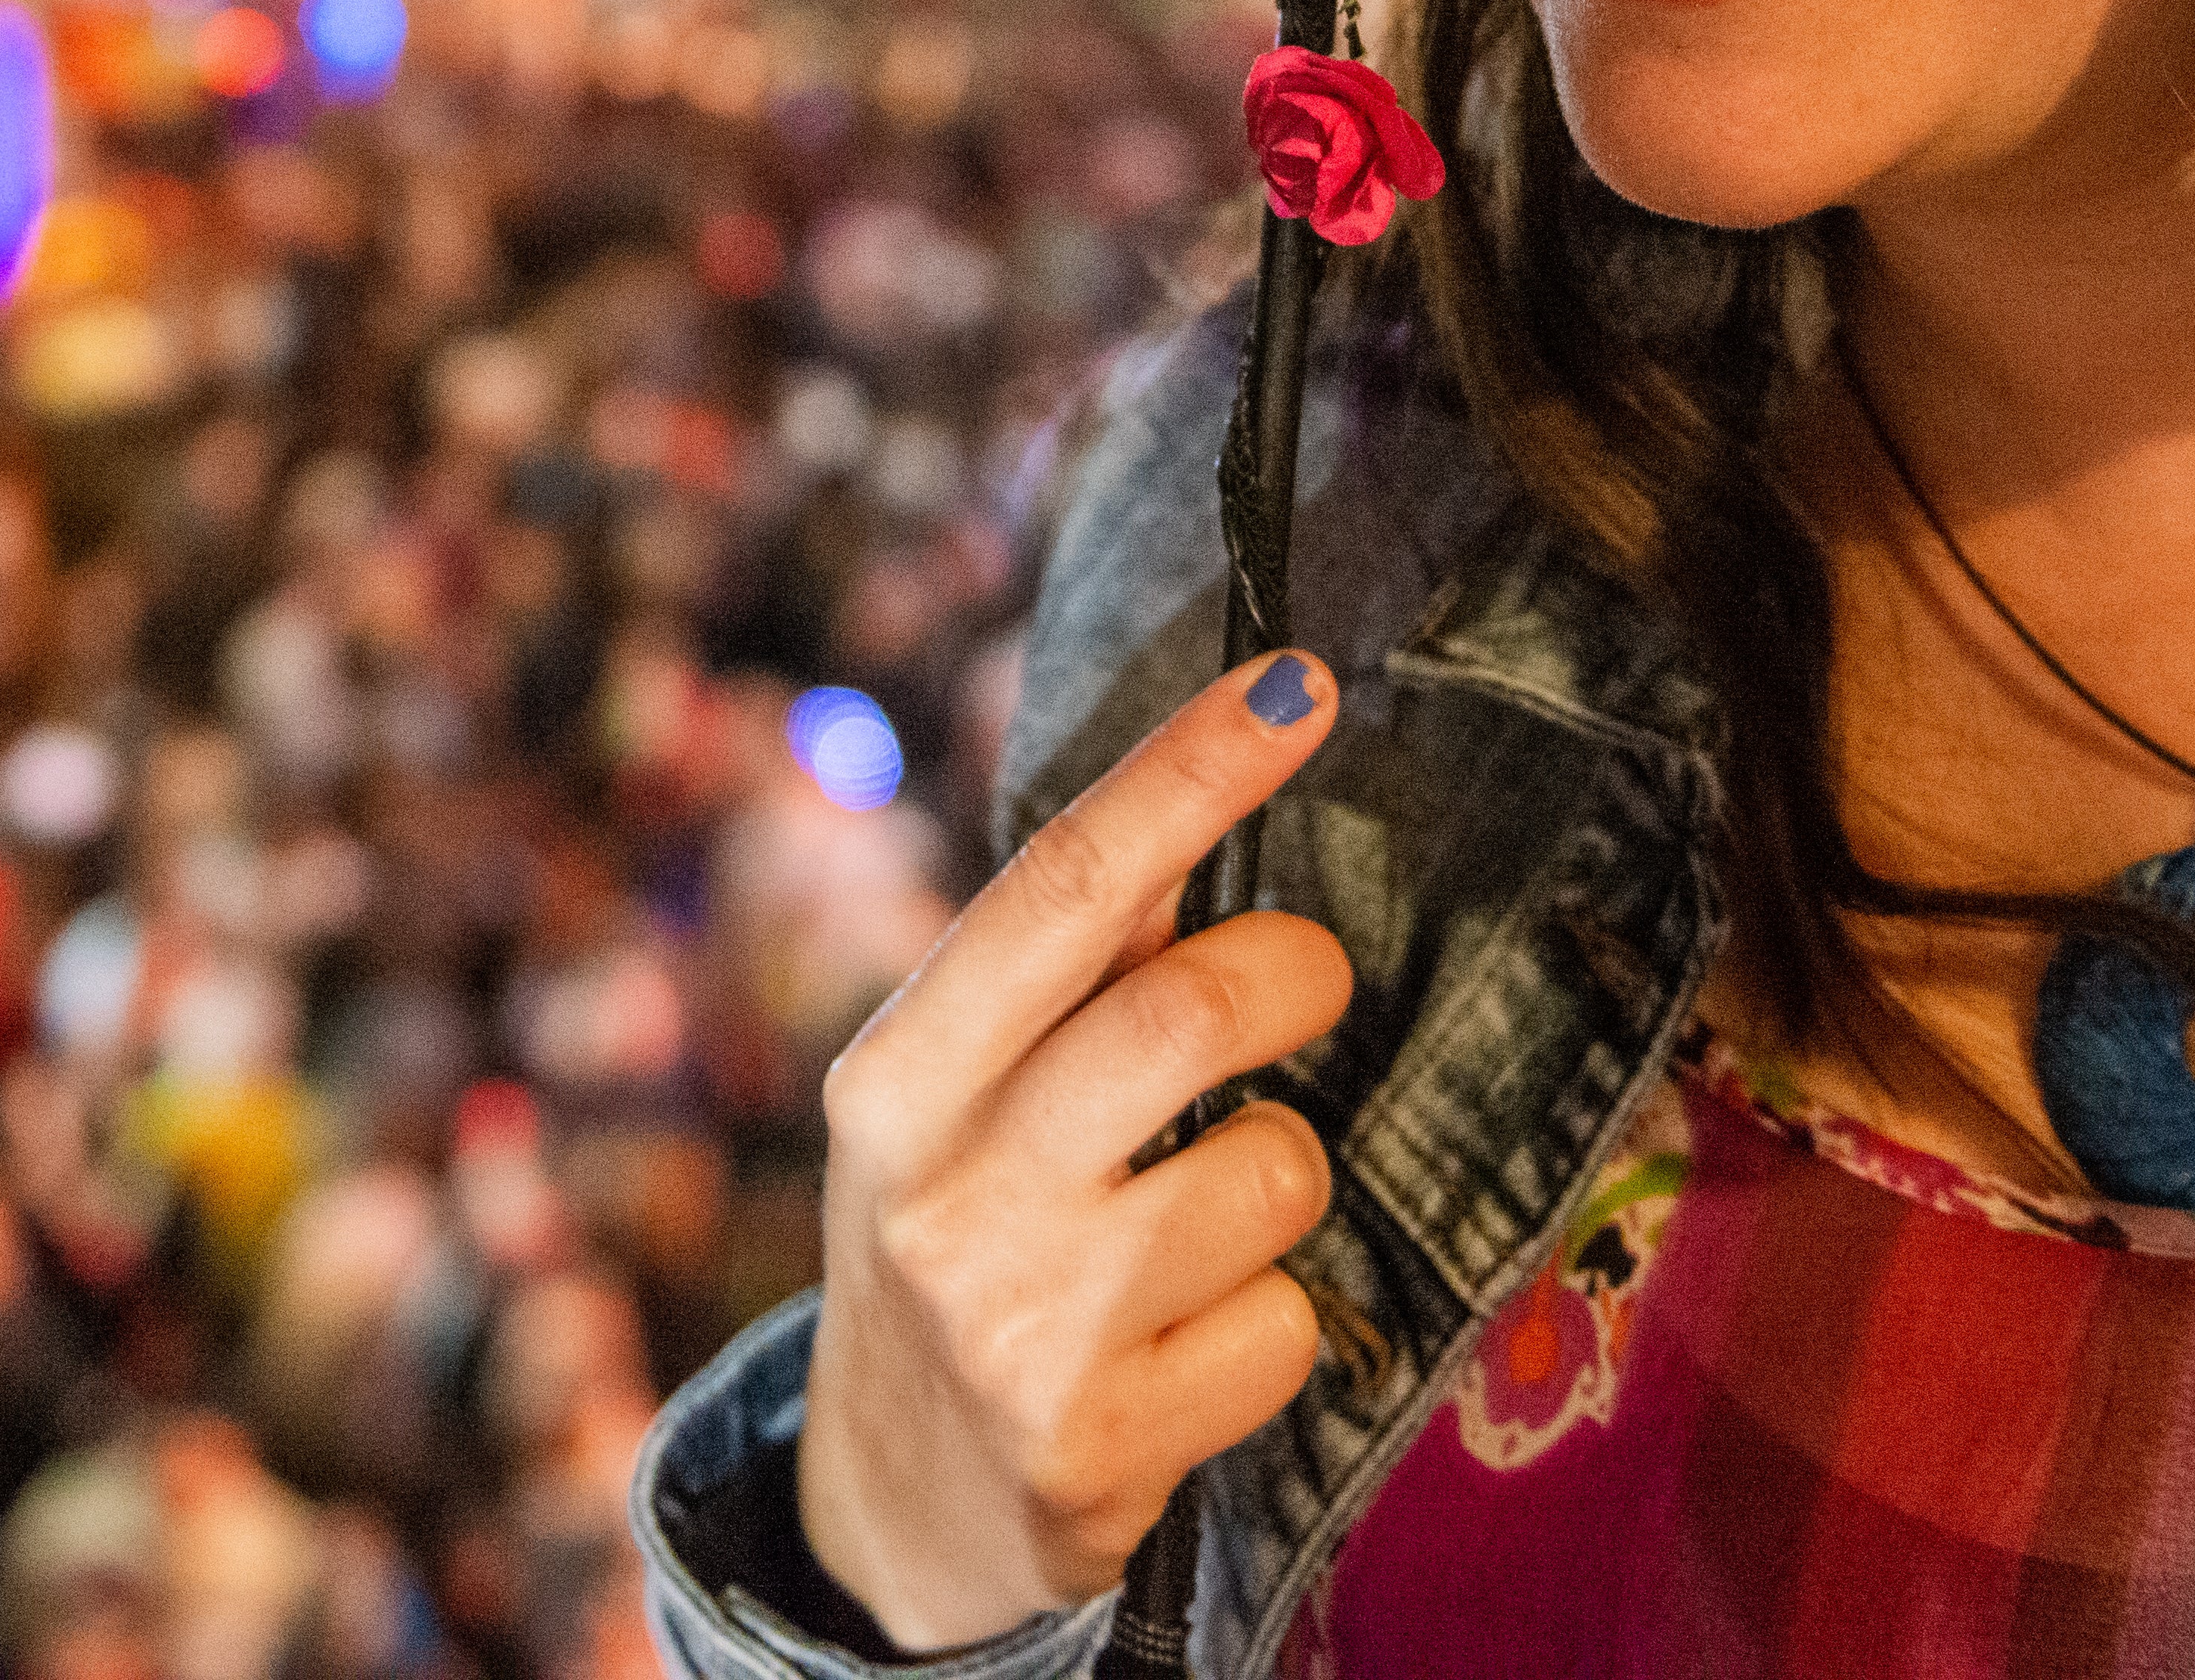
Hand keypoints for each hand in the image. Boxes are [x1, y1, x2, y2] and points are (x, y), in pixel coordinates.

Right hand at [796, 651, 1354, 1648]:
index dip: (1191, 772)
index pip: (1064, 887)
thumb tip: (1199, 806)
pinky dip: (1274, 1323)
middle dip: (1294, 974)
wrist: (888, 1511)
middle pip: (1192, 1010)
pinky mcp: (1103, 1453)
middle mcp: (945, 1195)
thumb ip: (1061, 973)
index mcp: (896, 1079)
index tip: (1302, 683)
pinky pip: (1290, 1326)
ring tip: (1200, 1221)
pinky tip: (1191, 1348)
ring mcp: (1022, 1331)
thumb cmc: (951, 1242)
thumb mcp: (949, 1102)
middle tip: (1305, 984)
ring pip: (1276, 1172)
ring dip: (1279, 1177)